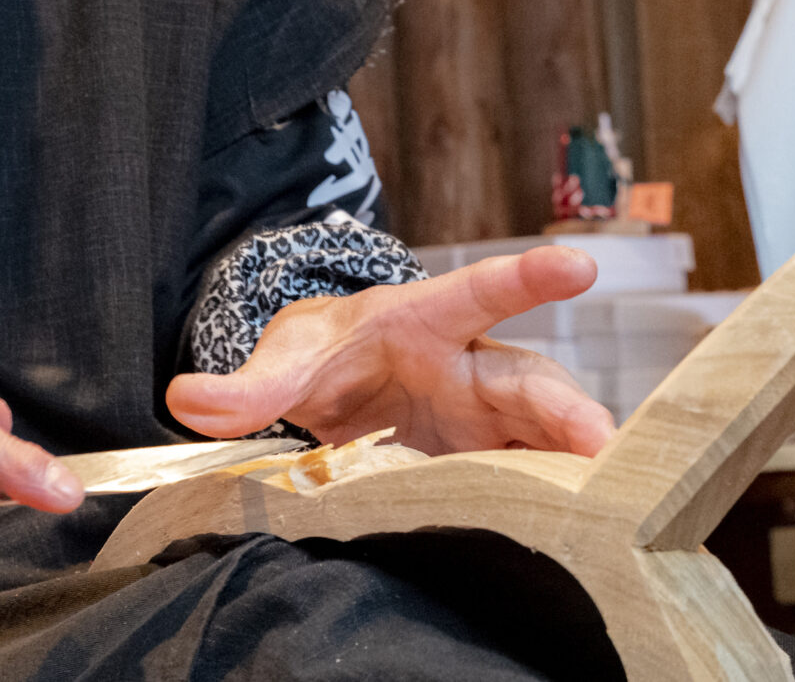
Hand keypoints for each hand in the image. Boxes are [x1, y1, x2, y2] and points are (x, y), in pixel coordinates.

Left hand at [164, 246, 615, 456]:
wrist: (331, 387)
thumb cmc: (324, 353)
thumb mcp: (284, 358)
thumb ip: (244, 385)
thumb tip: (188, 398)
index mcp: (422, 321)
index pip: (475, 292)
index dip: (525, 278)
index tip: (577, 264)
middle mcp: (469, 366)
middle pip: (528, 382)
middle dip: (566, 409)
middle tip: (600, 440)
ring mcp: (486, 419)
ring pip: (544, 435)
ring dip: (572, 463)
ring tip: (606, 498)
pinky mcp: (488, 462)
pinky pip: (529, 478)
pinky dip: (553, 500)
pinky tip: (579, 529)